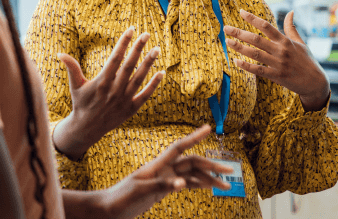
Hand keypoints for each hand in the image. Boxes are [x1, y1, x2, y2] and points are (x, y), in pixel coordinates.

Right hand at [53, 27, 163, 159]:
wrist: (87, 128)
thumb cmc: (81, 103)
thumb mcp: (76, 86)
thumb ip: (72, 68)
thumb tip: (60, 54)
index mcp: (101, 82)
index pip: (115, 58)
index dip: (123, 43)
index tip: (131, 30)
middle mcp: (113, 90)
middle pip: (129, 66)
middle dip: (138, 49)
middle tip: (146, 34)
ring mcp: (123, 100)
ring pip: (139, 78)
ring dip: (148, 64)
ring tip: (156, 49)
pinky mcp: (131, 109)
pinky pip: (145, 95)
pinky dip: (154, 85)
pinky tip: (162, 73)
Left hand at [103, 125, 231, 218]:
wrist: (107, 210)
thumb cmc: (119, 199)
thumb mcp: (139, 192)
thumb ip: (162, 186)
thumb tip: (183, 184)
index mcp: (157, 166)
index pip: (179, 147)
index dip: (194, 137)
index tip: (209, 128)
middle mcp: (164, 170)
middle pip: (193, 163)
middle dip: (212, 165)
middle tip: (230, 170)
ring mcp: (165, 179)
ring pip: (192, 175)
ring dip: (209, 179)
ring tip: (225, 186)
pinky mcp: (163, 190)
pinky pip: (186, 185)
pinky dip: (199, 185)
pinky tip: (209, 188)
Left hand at [224, 10, 329, 110]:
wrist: (315, 82)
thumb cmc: (307, 60)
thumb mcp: (301, 43)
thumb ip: (291, 28)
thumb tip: (290, 12)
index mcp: (285, 41)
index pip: (266, 26)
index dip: (252, 18)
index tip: (241, 12)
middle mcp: (281, 51)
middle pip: (256, 39)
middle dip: (240, 33)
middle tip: (226, 28)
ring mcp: (278, 64)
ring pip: (255, 54)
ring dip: (240, 48)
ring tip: (228, 42)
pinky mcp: (276, 76)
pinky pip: (258, 70)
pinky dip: (247, 66)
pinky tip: (236, 61)